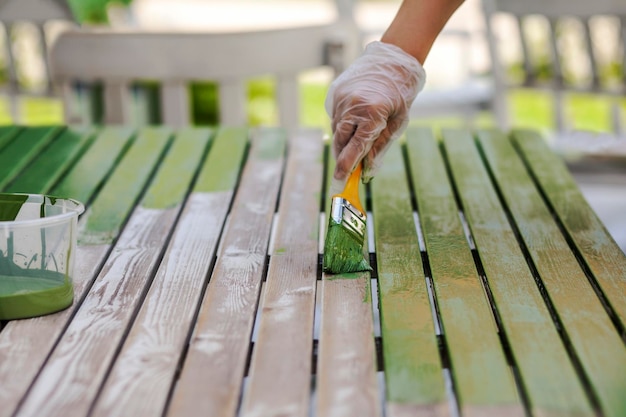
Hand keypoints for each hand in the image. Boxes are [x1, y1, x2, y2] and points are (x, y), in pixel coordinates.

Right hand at [325, 41, 425, 181]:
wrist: (393, 60)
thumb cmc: (400, 93)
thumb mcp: (397, 123)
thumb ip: (380, 147)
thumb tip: (367, 170)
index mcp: (372, 114)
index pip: (355, 148)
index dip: (347, 167)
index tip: (339, 181)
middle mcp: (352, 106)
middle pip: (341, 141)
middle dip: (342, 157)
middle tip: (345, 170)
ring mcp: (341, 98)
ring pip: (336, 130)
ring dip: (342, 142)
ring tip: (352, 145)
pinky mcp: (335, 93)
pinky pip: (335, 117)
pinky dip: (342, 126)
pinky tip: (352, 125)